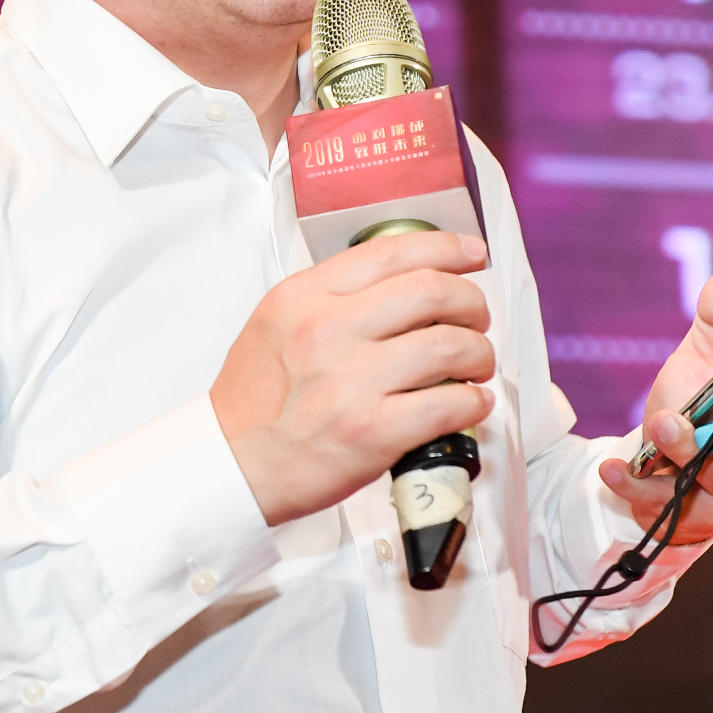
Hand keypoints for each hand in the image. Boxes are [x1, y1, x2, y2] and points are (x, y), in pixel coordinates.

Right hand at [213, 230, 494, 525]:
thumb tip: (398, 286)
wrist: (232, 464)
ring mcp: (351, 381)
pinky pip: (449, 404)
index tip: (469, 255)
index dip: (444, 248)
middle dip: (471, 303)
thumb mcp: (276, 323)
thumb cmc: (254, 402)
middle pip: (432, 291)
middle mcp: (328, 330)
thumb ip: (329, 297)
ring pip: (450, 346)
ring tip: (477, 363)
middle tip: (476, 318)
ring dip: (479, 353)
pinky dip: (473, 403)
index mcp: (304, 297)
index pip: (390, 252)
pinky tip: (471, 404)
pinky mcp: (373, 430)